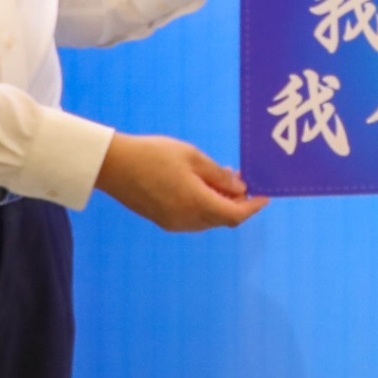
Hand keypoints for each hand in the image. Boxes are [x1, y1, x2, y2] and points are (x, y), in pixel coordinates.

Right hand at [95, 132, 268, 230]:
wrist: (113, 165)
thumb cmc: (153, 154)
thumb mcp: (192, 157)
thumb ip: (219, 176)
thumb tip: (240, 189)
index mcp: (197, 204)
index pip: (235, 215)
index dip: (253, 207)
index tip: (264, 196)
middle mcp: (187, 220)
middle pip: (222, 218)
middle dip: (237, 202)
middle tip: (241, 179)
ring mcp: (173, 223)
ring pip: (207, 219)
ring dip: (220, 203)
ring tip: (221, 177)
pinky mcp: (162, 219)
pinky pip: (192, 218)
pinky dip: (204, 205)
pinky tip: (201, 186)